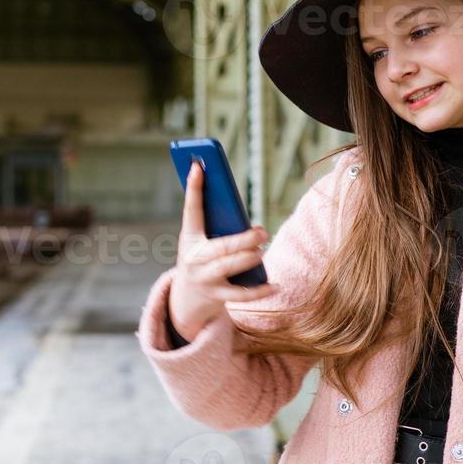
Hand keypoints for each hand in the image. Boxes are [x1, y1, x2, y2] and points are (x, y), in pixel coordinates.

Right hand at [168, 159, 279, 337]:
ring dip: (250, 257)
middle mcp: (194, 258)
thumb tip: (245, 215)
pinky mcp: (216, 296)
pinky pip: (241, 293)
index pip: (191, 210)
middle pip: (222, 246)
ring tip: (261, 252)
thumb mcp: (201, 241)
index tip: (197, 167)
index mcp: (188, 238)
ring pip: (230, 265)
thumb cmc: (202, 258)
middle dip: (245, 239)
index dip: (194, 188)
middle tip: (263, 233)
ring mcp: (204, 278)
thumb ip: (218, 226)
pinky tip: (275, 285)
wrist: (187, 297)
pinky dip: (260, 291)